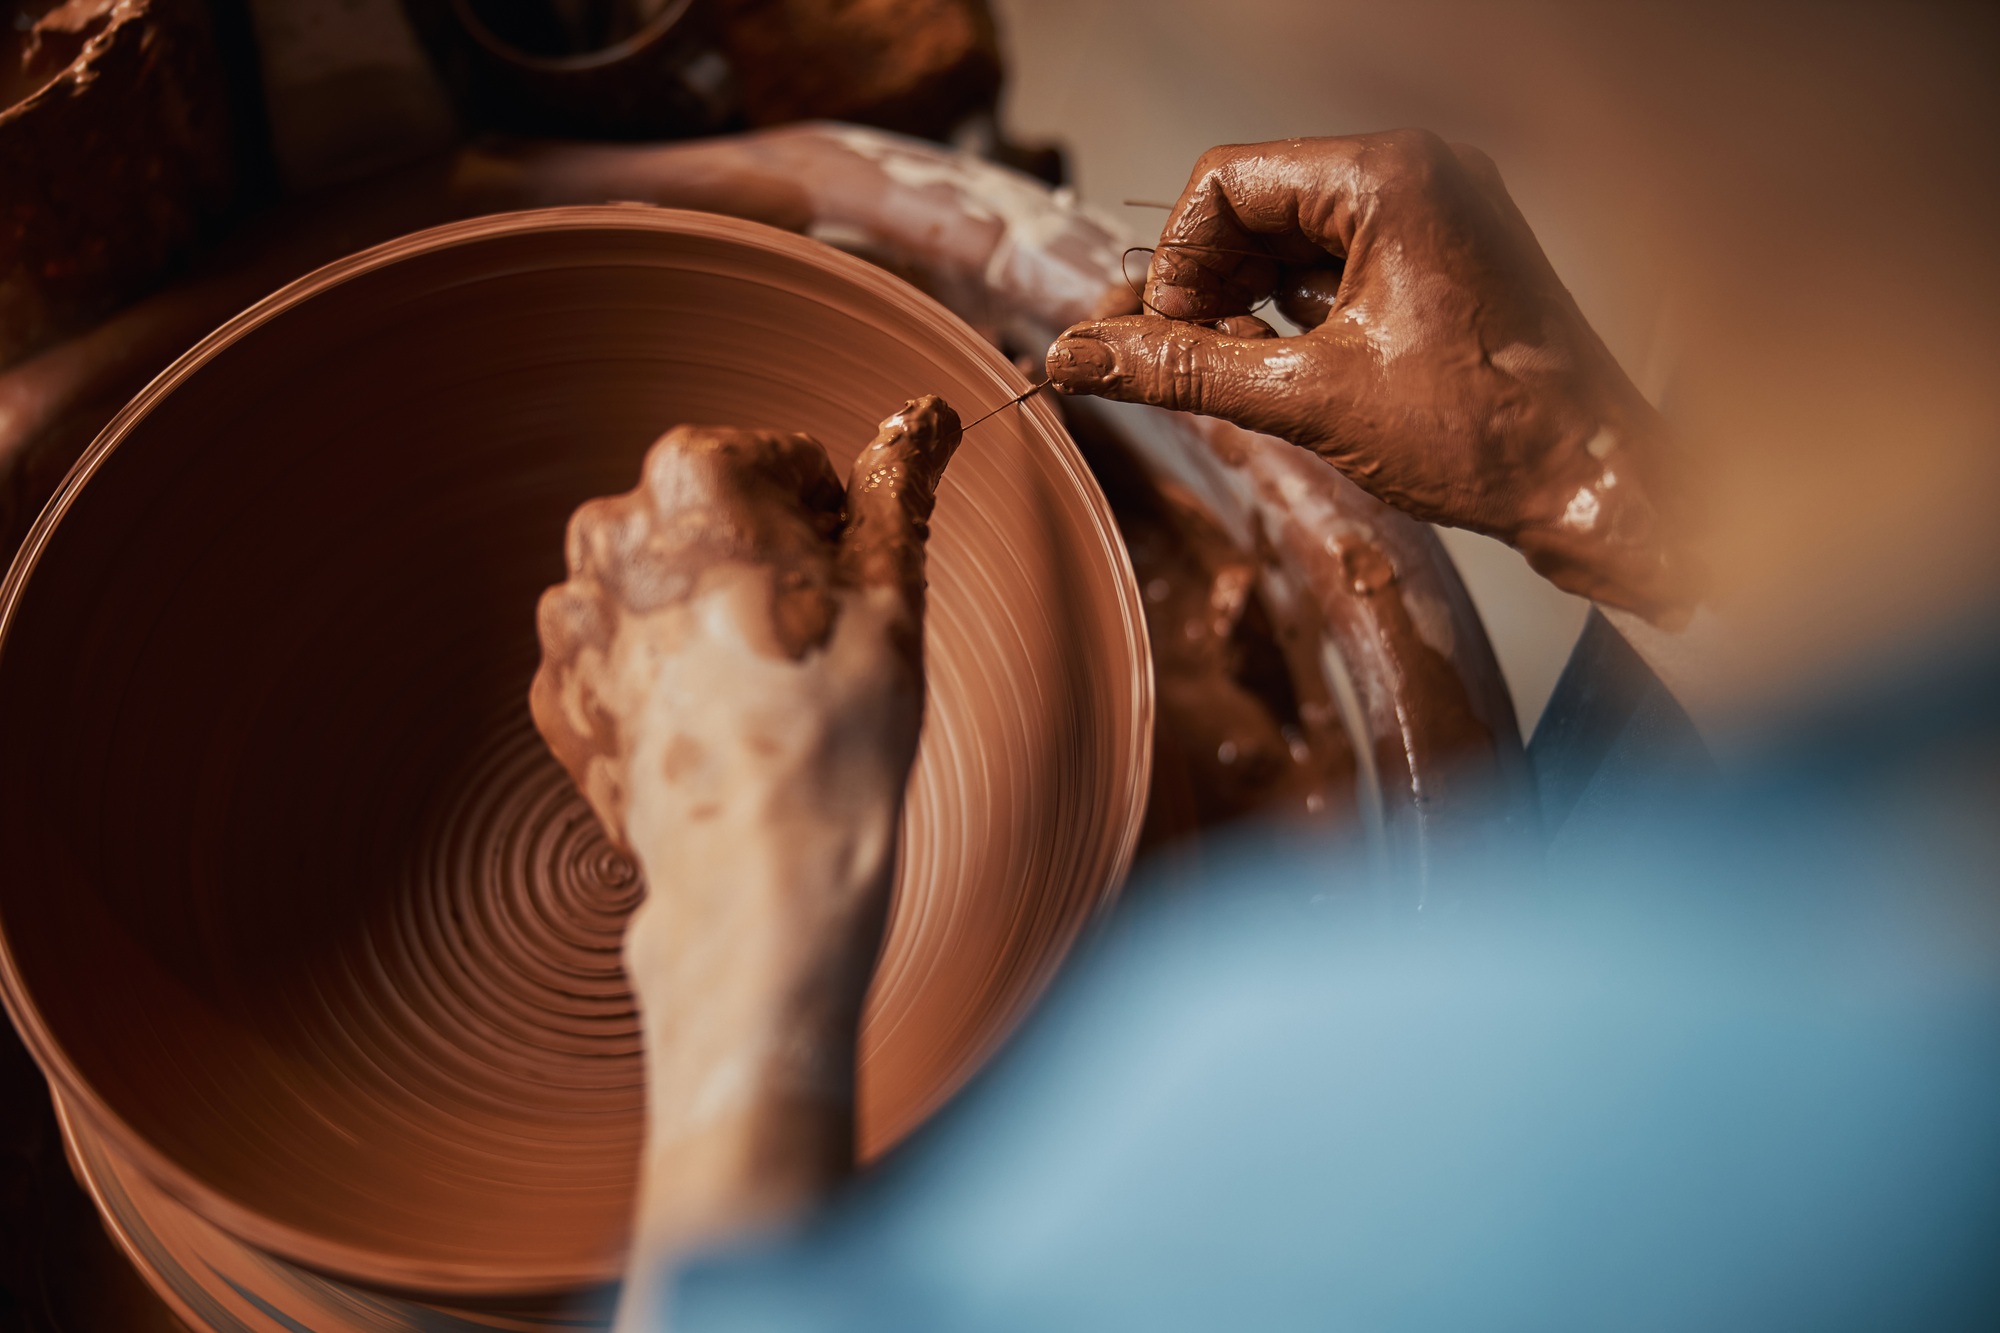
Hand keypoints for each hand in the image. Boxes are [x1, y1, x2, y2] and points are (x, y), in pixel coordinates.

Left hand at [530, 397, 960, 1321]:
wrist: (757, 882)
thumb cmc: (838, 731)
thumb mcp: (894, 591)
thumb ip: (898, 485)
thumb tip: (923, 415)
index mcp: (691, 476)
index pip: (781, 462)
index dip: (832, 523)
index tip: (850, 591)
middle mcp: (606, 532)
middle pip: (711, 523)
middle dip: (765, 567)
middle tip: (819, 651)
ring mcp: (570, 622)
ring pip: (666, 591)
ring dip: (716, 623)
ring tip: (772, 701)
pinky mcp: (558, 699)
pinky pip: (628, 662)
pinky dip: (673, 685)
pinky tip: (724, 736)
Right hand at [1047, 131, 1694, 623]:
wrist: (1598, 484)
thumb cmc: (1488, 436)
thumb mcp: (1307, 401)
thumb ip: (1182, 370)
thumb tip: (1078, 357)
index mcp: (1391, 178)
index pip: (1224, 181)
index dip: (1172, 263)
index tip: (1160, 337)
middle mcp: (1419, 172)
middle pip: (1255, 203)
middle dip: (1204, 285)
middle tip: (1180, 362)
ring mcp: (1438, 211)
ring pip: (1293, 235)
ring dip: (1244, 301)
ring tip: (1233, 374)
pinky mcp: (1446, 255)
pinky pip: (1339, 260)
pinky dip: (1294, 310)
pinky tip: (1282, 368)